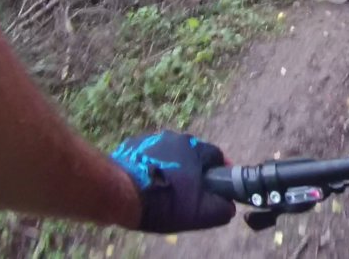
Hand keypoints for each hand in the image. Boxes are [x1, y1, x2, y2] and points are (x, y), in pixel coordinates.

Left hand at [111, 131, 234, 232]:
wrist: (120, 195)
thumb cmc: (164, 201)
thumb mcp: (200, 213)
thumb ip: (222, 208)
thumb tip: (229, 205)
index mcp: (196, 148)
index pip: (217, 156)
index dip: (219, 172)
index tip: (215, 186)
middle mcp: (176, 137)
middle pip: (192, 154)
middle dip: (192, 170)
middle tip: (187, 191)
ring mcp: (151, 139)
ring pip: (169, 154)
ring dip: (171, 167)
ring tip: (164, 188)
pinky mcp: (131, 145)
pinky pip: (148, 156)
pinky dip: (150, 167)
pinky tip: (146, 183)